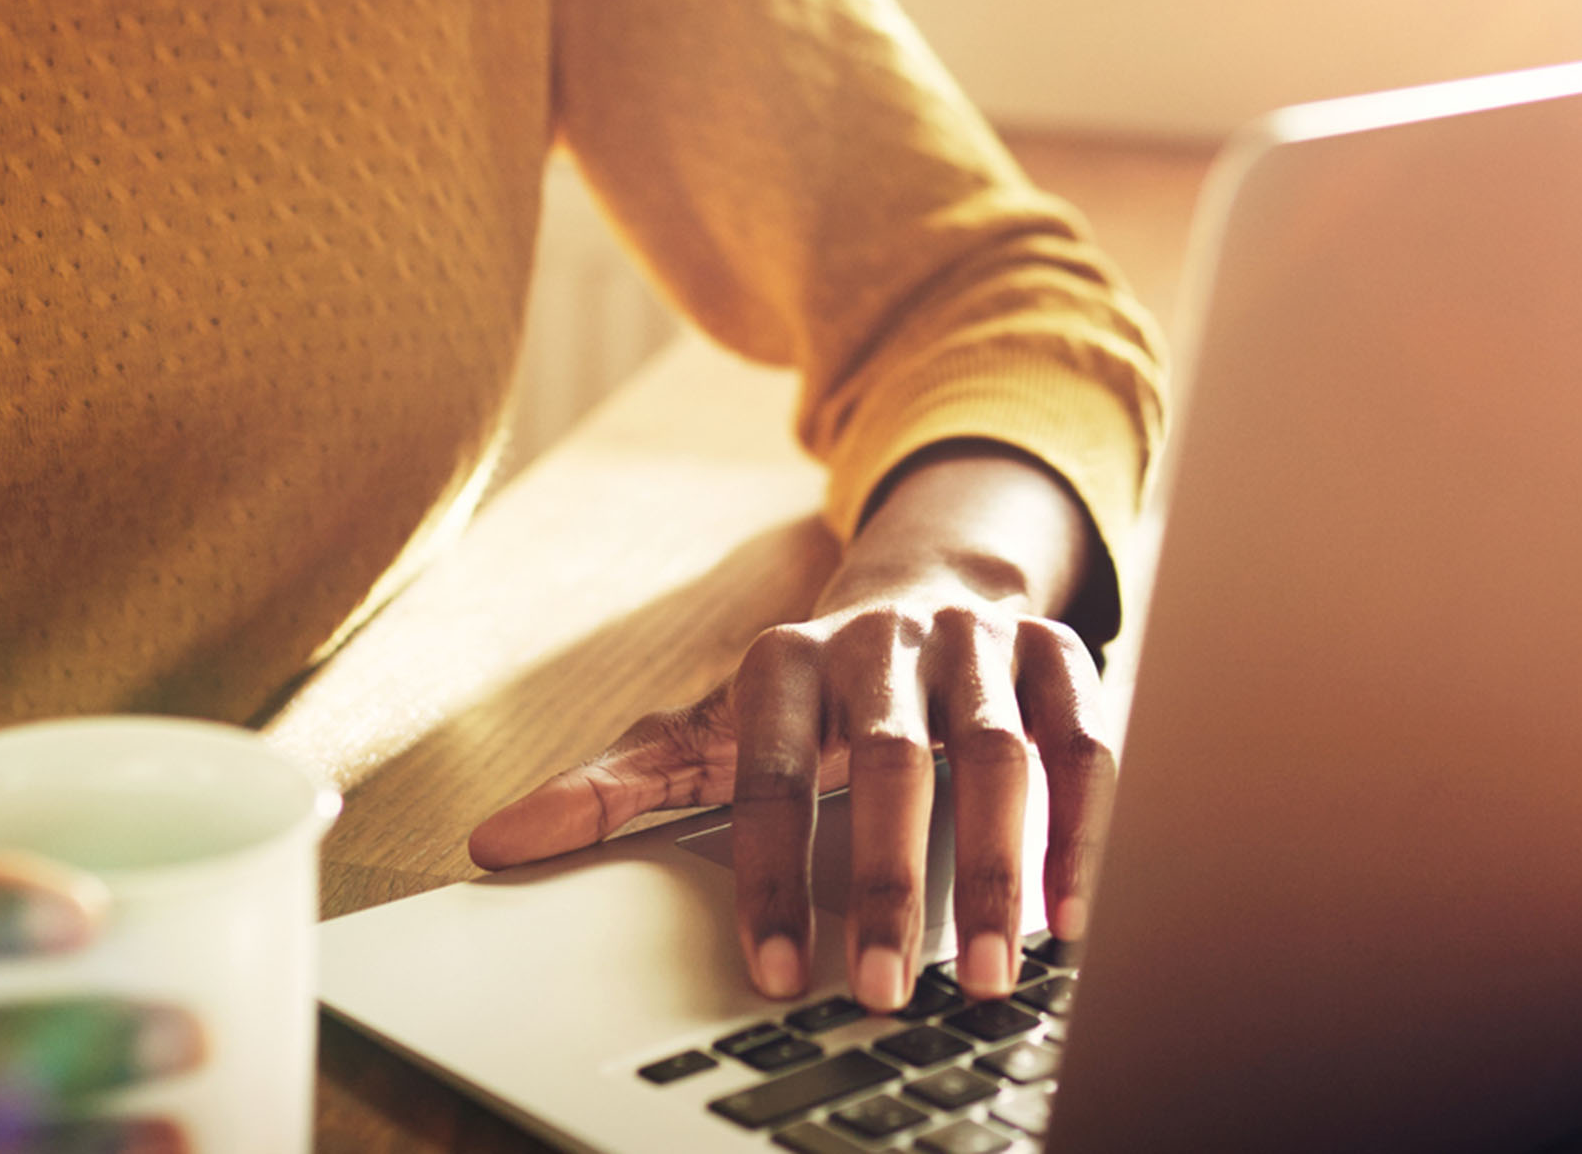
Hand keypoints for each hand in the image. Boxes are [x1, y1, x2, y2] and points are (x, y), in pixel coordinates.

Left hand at [467, 444, 1115, 1010]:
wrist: (929, 591)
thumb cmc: (812, 695)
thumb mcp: (715, 730)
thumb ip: (618, 790)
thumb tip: (495, 842)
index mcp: (787, 657)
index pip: (768, 771)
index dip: (771, 875)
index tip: (774, 975)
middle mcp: (885, 638)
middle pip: (890, 761)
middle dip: (887, 884)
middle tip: (883, 991)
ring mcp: (979, 642)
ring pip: (999, 755)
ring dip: (994, 871)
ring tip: (985, 976)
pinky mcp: (1059, 655)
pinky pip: (1086, 742)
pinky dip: (1085, 829)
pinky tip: (1070, 918)